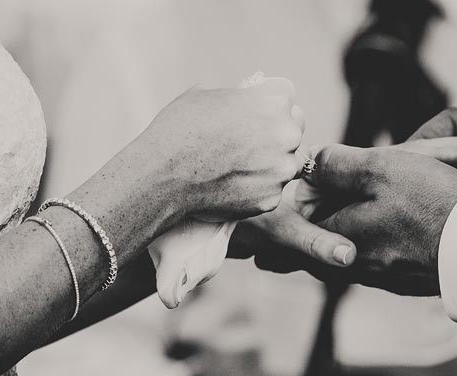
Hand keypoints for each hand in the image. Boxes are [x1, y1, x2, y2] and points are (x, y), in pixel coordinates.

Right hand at [119, 78, 305, 223]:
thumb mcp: (207, 95)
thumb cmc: (179, 130)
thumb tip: (244, 101)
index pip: (287, 96)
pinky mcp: (271, 198)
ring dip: (273, 164)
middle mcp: (285, 134)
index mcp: (272, 101)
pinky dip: (257, 190)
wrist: (163, 175)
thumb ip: (238, 97)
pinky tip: (233, 185)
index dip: (270, 103)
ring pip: (288, 163)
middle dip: (276, 134)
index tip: (257, 113)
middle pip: (294, 129)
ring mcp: (281, 169)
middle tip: (250, 142)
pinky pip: (272, 190)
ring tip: (241, 166)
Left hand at [232, 133, 456, 269]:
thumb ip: (338, 165)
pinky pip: (376, 267)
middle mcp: (359, 266)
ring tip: (317, 250)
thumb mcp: (380, 168)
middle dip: (296, 256)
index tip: (252, 253)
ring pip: (347, 265)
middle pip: (318, 262)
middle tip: (272, 257)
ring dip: (329, 256)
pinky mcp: (412, 280)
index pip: (295, 246)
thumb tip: (307, 163)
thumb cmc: (431, 203)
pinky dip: (362, 257)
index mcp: (342, 240)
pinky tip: (370, 248)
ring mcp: (387, 277)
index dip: (272, 247)